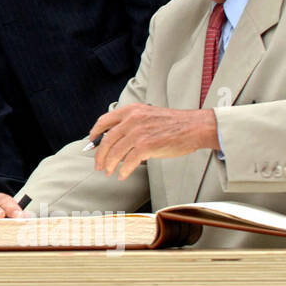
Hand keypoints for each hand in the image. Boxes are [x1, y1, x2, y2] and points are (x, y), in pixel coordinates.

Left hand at [89, 104, 219, 179]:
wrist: (194, 126)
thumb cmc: (174, 123)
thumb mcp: (148, 114)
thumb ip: (132, 122)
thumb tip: (117, 138)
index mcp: (131, 111)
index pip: (104, 121)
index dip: (95, 132)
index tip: (91, 141)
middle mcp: (131, 120)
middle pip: (107, 140)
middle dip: (99, 154)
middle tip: (97, 164)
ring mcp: (138, 133)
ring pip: (115, 152)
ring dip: (109, 165)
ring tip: (108, 172)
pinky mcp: (146, 146)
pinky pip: (128, 162)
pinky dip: (123, 170)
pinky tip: (122, 175)